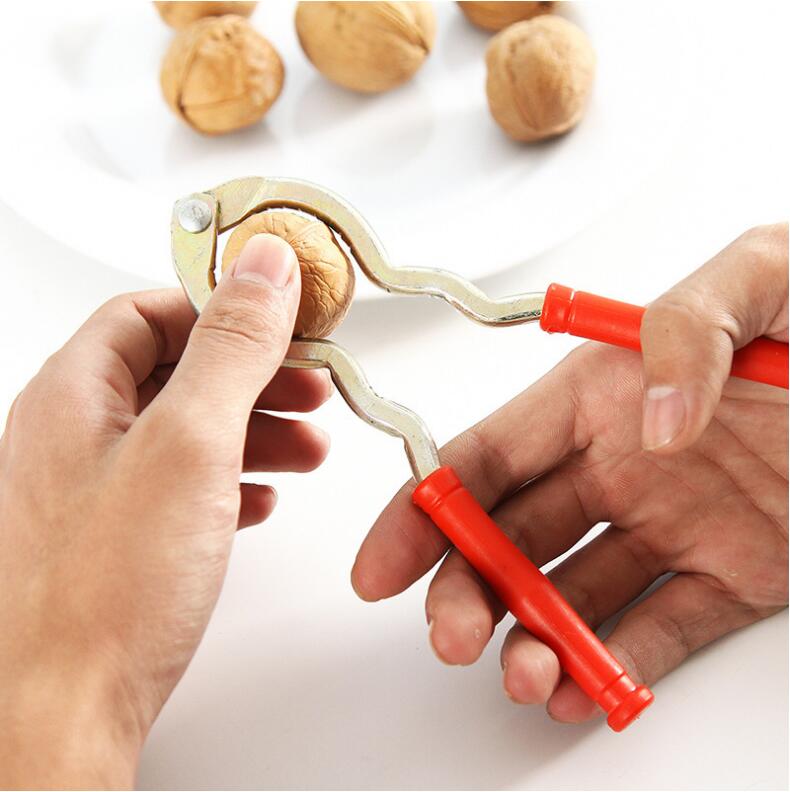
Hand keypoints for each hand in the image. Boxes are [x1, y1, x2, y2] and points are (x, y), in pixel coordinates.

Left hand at [0, 235, 330, 787]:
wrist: (64, 715)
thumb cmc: (104, 594)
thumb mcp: (191, 443)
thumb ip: (232, 348)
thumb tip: (265, 267)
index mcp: (74, 396)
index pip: (149, 312)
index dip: (220, 306)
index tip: (281, 315)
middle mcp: (73, 437)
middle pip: (174, 369)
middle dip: (252, 373)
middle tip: (307, 382)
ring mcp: (92, 490)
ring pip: (184, 429)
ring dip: (252, 427)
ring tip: (305, 446)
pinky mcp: (115, 538)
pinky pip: (181, 484)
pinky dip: (230, 479)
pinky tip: (259, 499)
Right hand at [352, 224, 787, 723]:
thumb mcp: (762, 275)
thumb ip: (687, 328)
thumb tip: (654, 419)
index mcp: (601, 394)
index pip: (488, 458)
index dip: (423, 511)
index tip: (382, 564)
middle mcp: (622, 466)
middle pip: (512, 538)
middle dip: (468, 590)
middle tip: (452, 634)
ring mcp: (675, 525)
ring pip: (575, 597)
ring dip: (536, 643)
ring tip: (527, 678)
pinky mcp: (737, 576)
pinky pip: (661, 630)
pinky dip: (617, 670)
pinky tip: (582, 694)